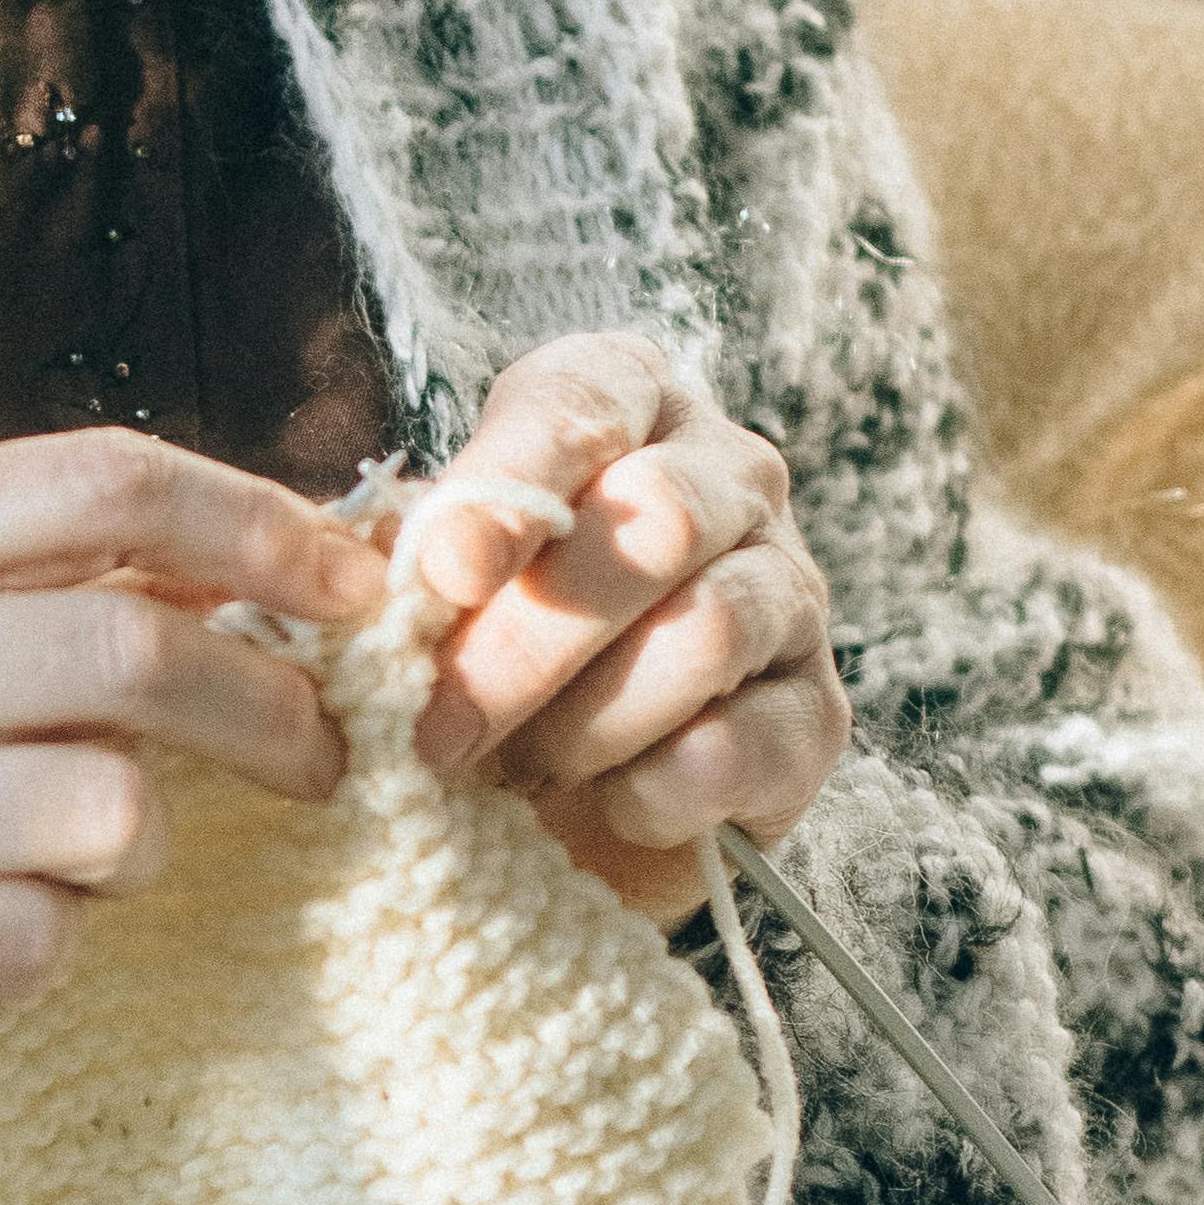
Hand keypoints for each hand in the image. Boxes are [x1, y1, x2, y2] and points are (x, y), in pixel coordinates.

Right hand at [0, 430, 386, 1124]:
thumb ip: (40, 575)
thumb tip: (271, 555)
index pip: (101, 485)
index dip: (257, 524)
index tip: (352, 582)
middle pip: (131, 652)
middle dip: (268, 706)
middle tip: (318, 751)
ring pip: (110, 811)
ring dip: (139, 845)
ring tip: (83, 854)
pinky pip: (46, 938)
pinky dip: (55, 938)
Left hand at [405, 336, 847, 914]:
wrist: (554, 793)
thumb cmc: (474, 648)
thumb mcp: (423, 588)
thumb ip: (408, 566)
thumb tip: (386, 584)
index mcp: (624, 401)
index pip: (580, 408)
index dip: (509, 489)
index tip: (446, 576)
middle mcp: (727, 473)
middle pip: (659, 520)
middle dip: (531, 637)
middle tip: (441, 728)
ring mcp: (790, 589)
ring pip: (712, 629)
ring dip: (591, 720)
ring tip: (524, 770)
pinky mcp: (818, 713)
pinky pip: (752, 744)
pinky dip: (660, 790)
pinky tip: (608, 803)